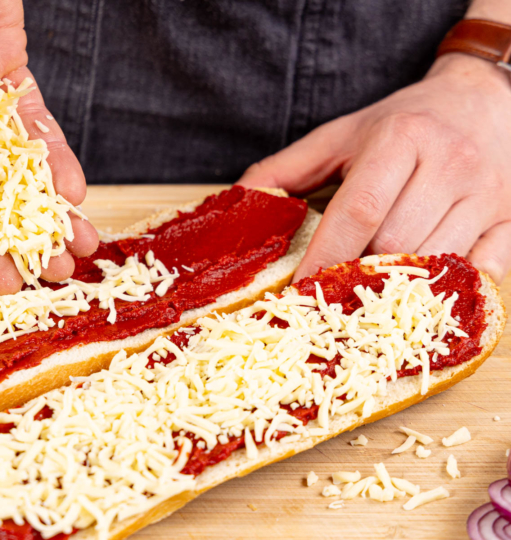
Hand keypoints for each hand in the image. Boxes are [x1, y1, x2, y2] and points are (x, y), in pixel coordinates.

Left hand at [238, 54, 510, 283]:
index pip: (359, 211)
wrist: (483, 99)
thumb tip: (238, 199)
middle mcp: (450, 163)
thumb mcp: (341, 135)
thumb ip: (286, 167)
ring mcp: (488, 193)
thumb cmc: (402, 122)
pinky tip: (421, 290)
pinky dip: (450, 288)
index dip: (326, 256)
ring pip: (434, 261)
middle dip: (357, 274)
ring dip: (396, 285)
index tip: (299, 290)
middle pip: (395, 244)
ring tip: (367, 293)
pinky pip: (485, 269)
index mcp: (401, 138)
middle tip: (329, 294)